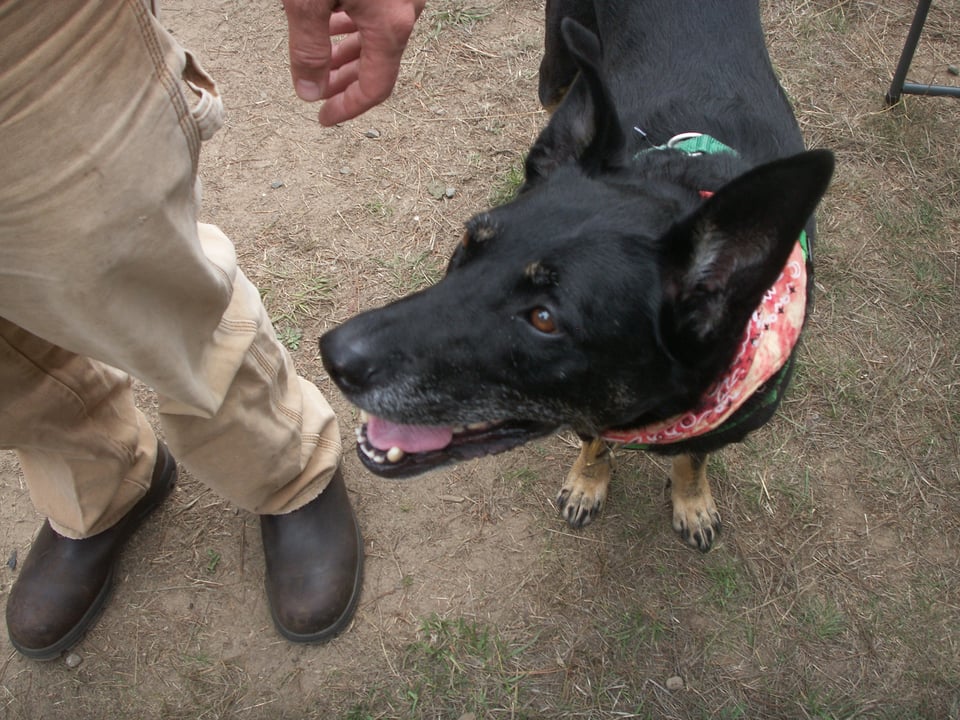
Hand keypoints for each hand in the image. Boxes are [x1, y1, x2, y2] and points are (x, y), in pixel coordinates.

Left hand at [282, 0, 426, 125]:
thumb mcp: (308, 1)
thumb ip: (309, 48)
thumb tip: (309, 91)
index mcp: (390, 25)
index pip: (375, 87)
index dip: (348, 108)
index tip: (325, 117)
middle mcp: (405, 11)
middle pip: (379, 65)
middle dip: (344, 83)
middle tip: (317, 91)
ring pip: (379, 39)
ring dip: (348, 55)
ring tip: (320, 61)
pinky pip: (380, 14)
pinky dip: (355, 27)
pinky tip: (330, 24)